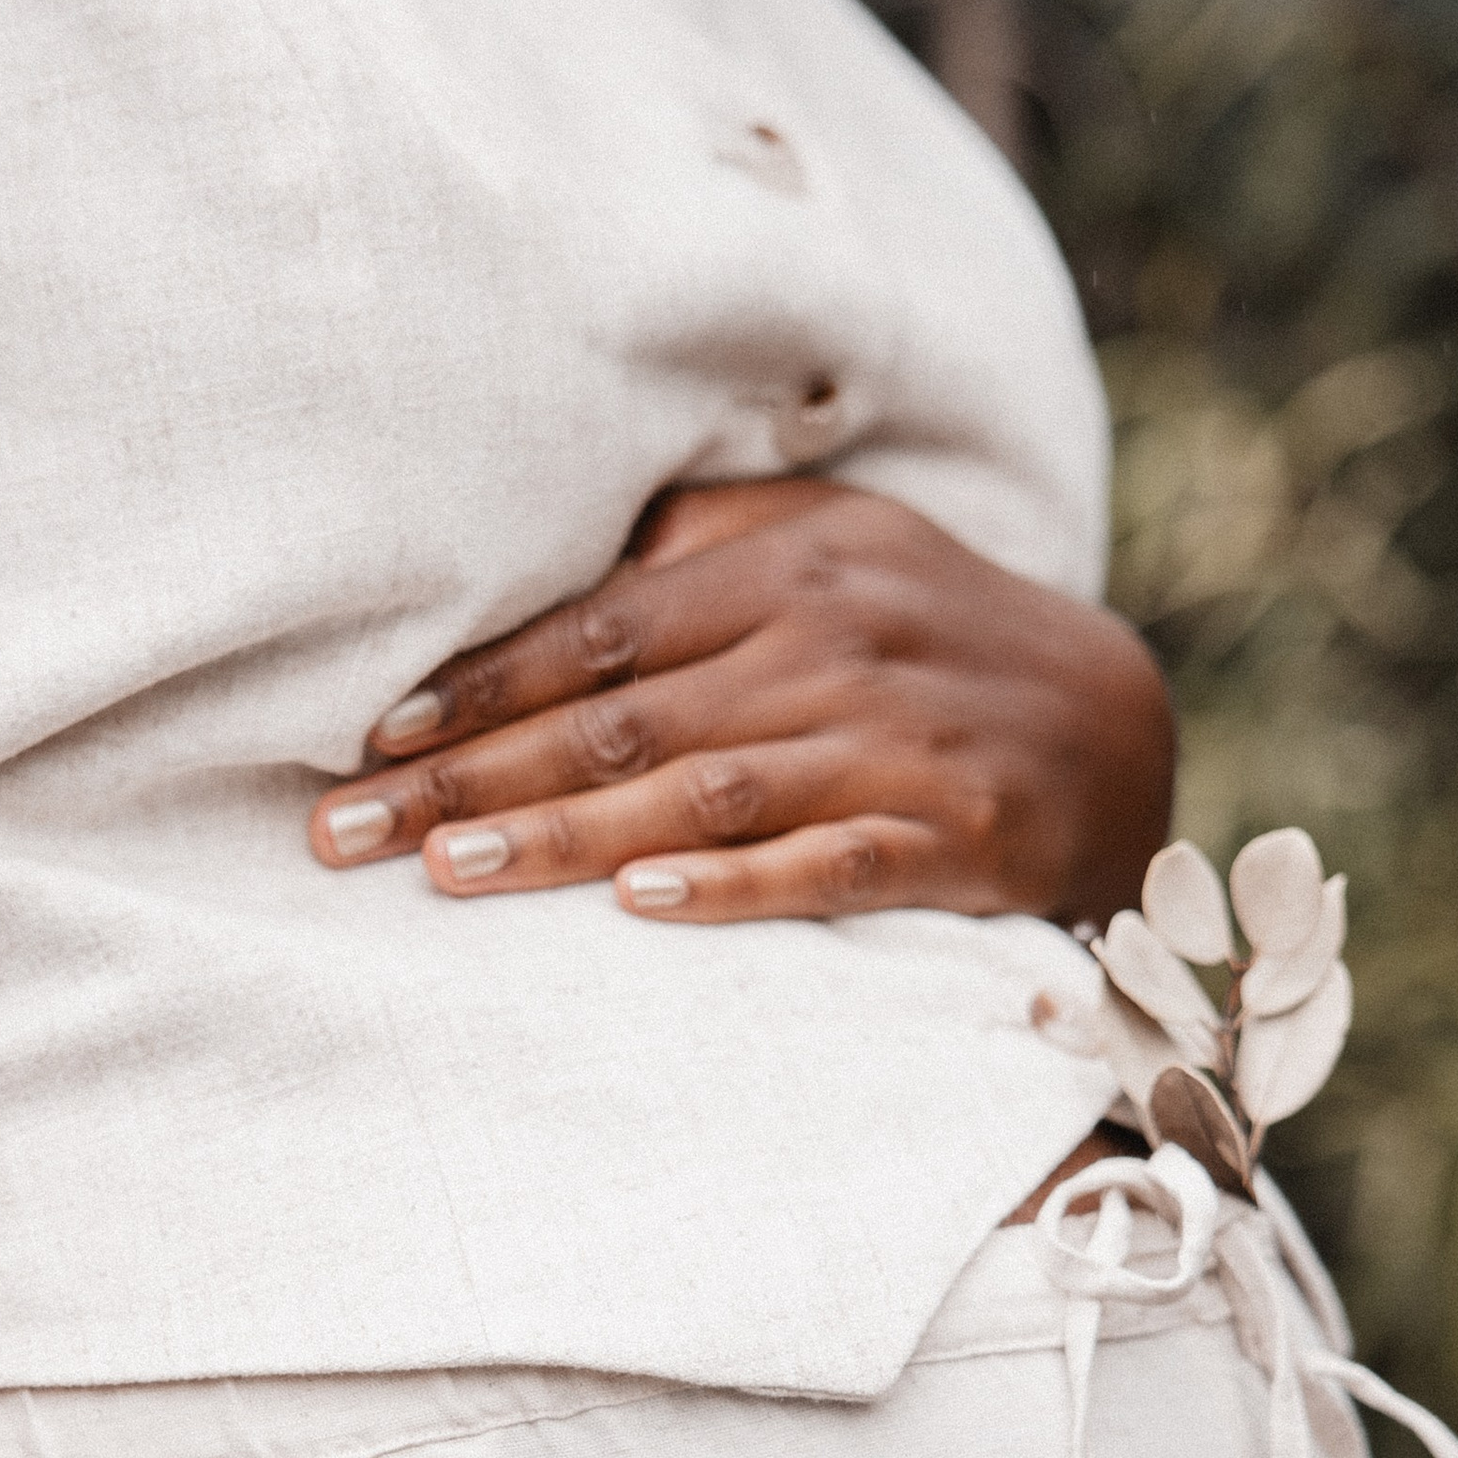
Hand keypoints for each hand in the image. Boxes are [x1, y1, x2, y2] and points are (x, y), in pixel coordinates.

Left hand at [310, 479, 1175, 929]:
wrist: (1114, 723)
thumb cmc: (923, 634)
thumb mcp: (828, 552)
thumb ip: (699, 553)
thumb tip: (542, 577)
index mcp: (789, 565)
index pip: (595, 631)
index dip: (473, 690)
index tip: (362, 743)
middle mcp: (834, 642)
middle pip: (619, 719)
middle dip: (468, 777)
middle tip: (342, 833)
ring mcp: (894, 741)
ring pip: (701, 794)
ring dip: (563, 836)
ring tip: (445, 871)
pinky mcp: (951, 835)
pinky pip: (827, 865)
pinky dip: (735, 887)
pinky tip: (640, 905)